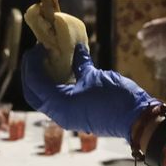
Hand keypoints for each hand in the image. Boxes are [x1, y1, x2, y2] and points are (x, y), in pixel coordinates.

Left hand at [21, 43, 154, 139]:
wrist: (135, 119)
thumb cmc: (115, 97)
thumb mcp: (95, 76)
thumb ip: (80, 63)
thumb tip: (75, 48)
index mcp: (60, 104)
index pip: (35, 83)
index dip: (32, 64)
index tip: (37, 47)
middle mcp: (59, 114)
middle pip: (33, 94)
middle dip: (30, 74)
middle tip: (35, 55)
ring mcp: (67, 118)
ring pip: (44, 99)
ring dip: (41, 81)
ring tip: (46, 61)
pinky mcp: (76, 117)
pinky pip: (57, 102)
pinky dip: (54, 88)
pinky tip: (60, 73)